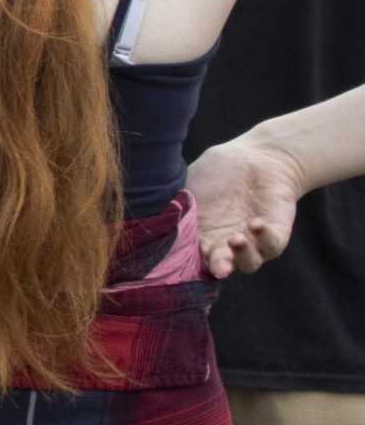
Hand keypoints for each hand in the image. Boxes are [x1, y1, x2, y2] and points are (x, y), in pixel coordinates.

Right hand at [186, 134, 304, 277]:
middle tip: (219, 265)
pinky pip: (272, 245)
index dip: (190, 262)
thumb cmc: (217, 171)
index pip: (194, 256)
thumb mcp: (188, 187)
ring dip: (243, 256)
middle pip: (222, 266)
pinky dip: (264, 238)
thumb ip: (174, 205)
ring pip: (250, 262)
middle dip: (220, 267)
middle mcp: (225, 243)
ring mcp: (252, 240)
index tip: (185, 260)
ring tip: (236, 239)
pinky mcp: (275, 232)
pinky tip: (256, 224)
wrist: (255, 157)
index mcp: (202, 235)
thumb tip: (149, 218)